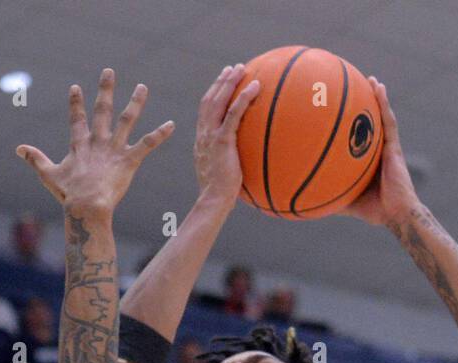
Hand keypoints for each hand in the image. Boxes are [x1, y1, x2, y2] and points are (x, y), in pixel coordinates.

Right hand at [17, 69, 173, 217]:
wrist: (87, 206)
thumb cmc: (68, 194)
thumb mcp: (48, 174)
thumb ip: (36, 159)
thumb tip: (18, 148)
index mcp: (80, 145)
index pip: (77, 119)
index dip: (76, 103)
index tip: (76, 87)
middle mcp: (98, 141)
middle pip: (102, 110)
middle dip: (105, 90)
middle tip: (109, 71)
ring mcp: (114, 149)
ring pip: (127, 120)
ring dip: (136, 103)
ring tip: (143, 87)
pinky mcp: (129, 160)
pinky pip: (147, 144)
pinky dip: (160, 134)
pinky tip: (172, 124)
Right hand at [194, 64, 260, 204]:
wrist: (214, 199)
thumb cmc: (220, 193)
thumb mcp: (222, 171)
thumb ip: (228, 159)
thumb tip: (243, 159)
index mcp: (202, 139)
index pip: (205, 110)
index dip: (213, 94)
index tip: (222, 82)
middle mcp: (203, 133)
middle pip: (209, 100)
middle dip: (221, 82)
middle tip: (232, 68)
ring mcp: (211, 136)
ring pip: (218, 101)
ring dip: (230, 82)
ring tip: (241, 69)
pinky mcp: (222, 140)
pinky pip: (234, 113)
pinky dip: (243, 97)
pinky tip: (256, 86)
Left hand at [338, 76, 420, 228]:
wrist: (396, 214)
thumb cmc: (373, 210)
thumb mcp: (344, 201)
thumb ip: (328, 196)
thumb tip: (303, 200)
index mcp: (366, 159)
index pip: (356, 138)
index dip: (349, 124)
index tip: (336, 111)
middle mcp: (377, 150)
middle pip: (369, 124)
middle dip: (363, 105)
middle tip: (351, 87)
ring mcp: (387, 147)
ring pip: (381, 117)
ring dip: (377, 98)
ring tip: (371, 80)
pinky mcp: (394, 146)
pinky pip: (389, 121)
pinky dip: (384, 103)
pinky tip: (379, 88)